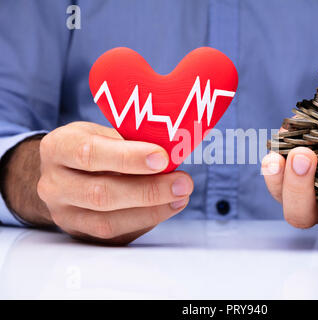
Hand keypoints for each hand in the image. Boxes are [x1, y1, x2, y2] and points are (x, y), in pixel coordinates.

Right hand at [20, 122, 192, 244]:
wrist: (64, 174)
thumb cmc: (92, 147)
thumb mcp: (102, 133)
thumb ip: (130, 142)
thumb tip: (173, 151)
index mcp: (58, 148)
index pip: (90, 154)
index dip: (129, 158)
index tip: (162, 158)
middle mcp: (54, 185)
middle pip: (101, 194)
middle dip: (148, 190)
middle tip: (183, 182)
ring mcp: (64, 214)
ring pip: (108, 222)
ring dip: (152, 210)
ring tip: (180, 196)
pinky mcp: (81, 234)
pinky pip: (116, 235)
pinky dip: (147, 221)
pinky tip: (168, 207)